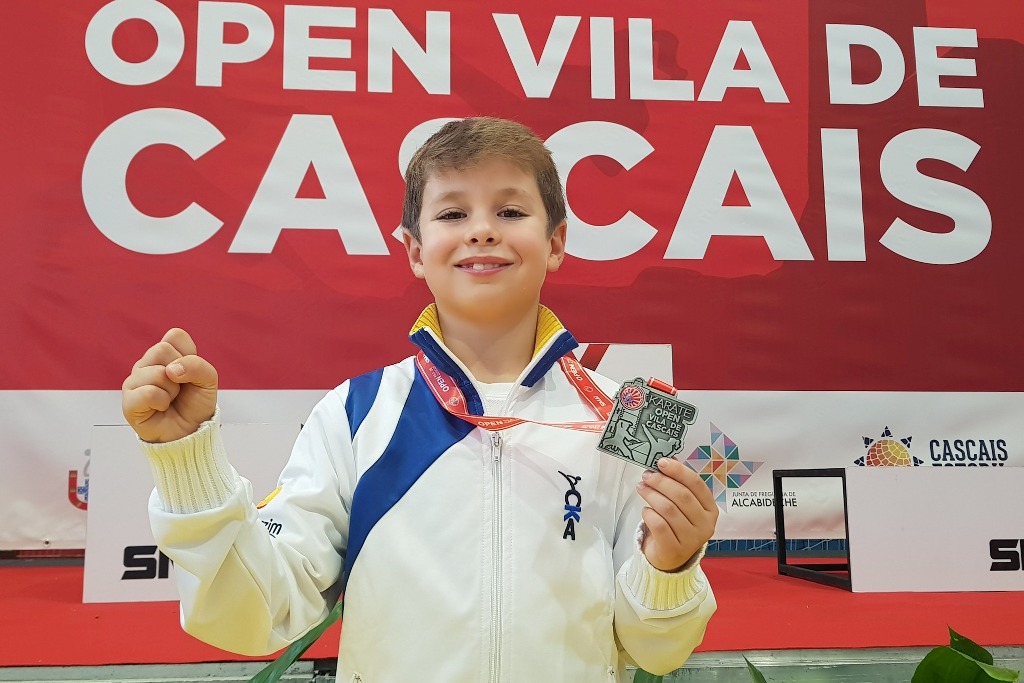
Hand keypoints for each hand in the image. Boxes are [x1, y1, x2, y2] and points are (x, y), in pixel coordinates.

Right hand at [122, 328, 218, 442]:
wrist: (190, 431)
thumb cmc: (196, 403)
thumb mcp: (208, 380)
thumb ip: (197, 366)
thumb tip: (171, 370)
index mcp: (164, 354)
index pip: (174, 336)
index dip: (189, 354)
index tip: (190, 372)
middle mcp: (146, 364)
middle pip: (162, 349)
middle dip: (181, 372)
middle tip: (180, 388)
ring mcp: (134, 382)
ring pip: (157, 373)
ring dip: (173, 390)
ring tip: (170, 399)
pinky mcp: (129, 401)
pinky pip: (148, 392)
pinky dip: (162, 402)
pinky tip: (161, 408)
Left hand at [636, 457, 718, 571]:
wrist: (669, 558)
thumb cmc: (675, 526)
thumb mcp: (682, 506)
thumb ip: (678, 485)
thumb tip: (669, 460)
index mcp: (710, 510)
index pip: (696, 484)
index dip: (678, 471)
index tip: (661, 462)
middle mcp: (705, 525)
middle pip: (682, 496)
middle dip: (661, 482)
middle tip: (647, 476)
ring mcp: (692, 539)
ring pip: (669, 509)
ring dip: (652, 495)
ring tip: (642, 488)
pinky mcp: (675, 549)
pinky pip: (660, 525)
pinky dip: (649, 514)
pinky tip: (646, 511)